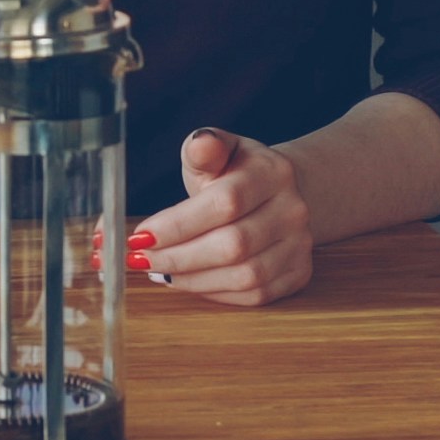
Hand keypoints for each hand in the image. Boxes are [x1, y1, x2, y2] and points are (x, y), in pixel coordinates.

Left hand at [135, 129, 312, 305]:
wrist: (280, 192)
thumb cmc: (238, 171)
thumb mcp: (219, 150)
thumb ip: (204, 148)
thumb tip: (200, 144)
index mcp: (272, 172)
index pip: (225, 203)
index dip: (179, 224)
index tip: (139, 236)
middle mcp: (293, 210)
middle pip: (234, 246)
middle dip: (178, 257)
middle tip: (139, 259)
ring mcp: (300, 245)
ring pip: (243, 276)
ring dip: (192, 279)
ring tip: (158, 270)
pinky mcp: (298, 274)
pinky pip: (253, 295)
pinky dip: (214, 292)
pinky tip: (188, 280)